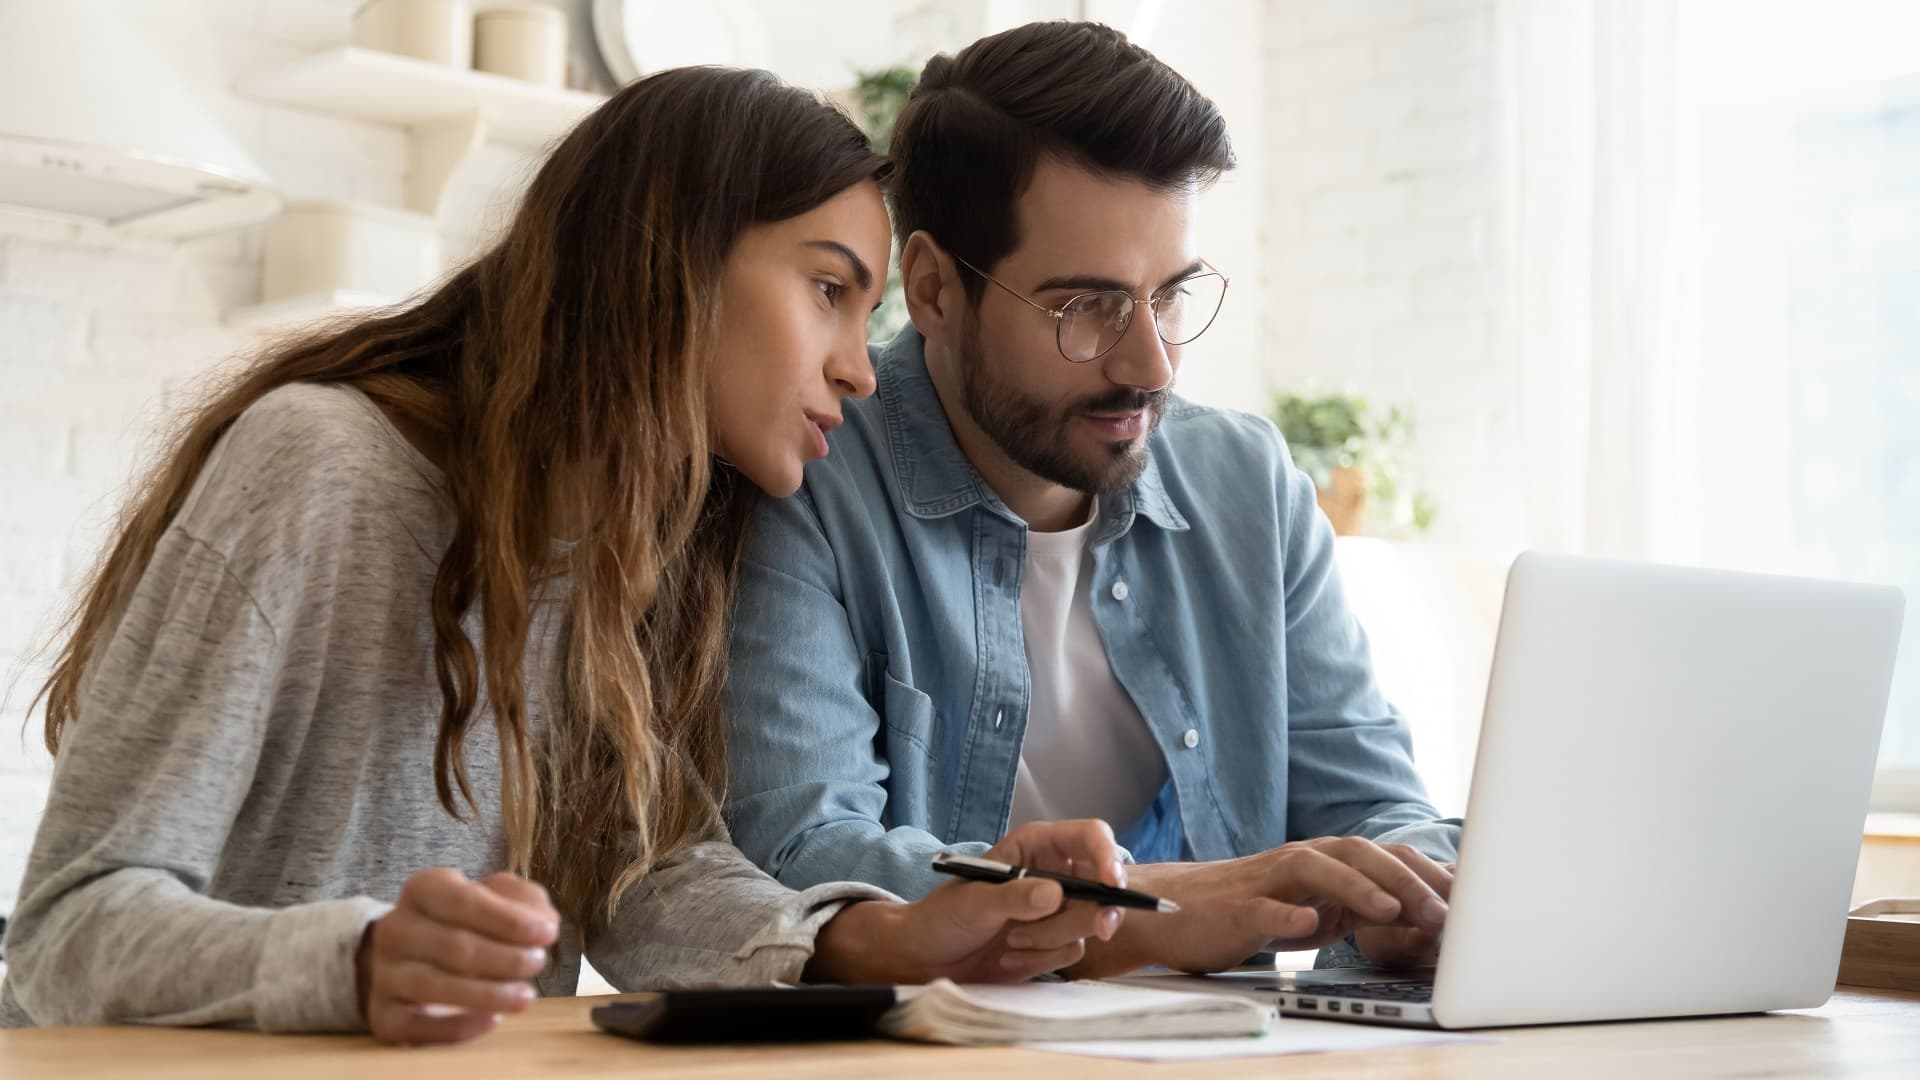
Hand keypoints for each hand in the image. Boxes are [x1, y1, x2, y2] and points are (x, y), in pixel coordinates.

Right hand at [356, 868, 560, 1044]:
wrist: (413, 957)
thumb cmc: (466, 922)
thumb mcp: (497, 898)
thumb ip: (524, 900)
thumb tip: (543, 921)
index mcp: (423, 889)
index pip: (463, 901)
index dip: (508, 919)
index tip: (547, 933)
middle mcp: (395, 928)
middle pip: (452, 946)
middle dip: (505, 958)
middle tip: (538, 963)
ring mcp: (384, 972)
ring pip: (432, 985)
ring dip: (487, 994)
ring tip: (525, 996)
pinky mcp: (384, 1014)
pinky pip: (416, 1025)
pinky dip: (457, 1026)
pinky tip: (492, 1020)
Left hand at [805, 820, 1128, 984]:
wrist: (926, 958)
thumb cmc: (942, 918)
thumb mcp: (974, 903)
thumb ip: (1014, 897)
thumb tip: (1055, 895)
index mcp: (1036, 847)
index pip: (1089, 837)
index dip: (1108, 856)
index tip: (1113, 885)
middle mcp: (1052, 873)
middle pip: (1103, 884)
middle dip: (1095, 911)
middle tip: (1100, 929)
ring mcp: (1056, 909)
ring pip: (1088, 923)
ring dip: (1052, 940)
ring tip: (1011, 943)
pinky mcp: (1054, 941)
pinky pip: (1073, 950)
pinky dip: (1044, 959)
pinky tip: (1012, 957)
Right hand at [1070, 838, 1451, 977]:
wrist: (1176, 911)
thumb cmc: (1252, 911)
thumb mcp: (1318, 910)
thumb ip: (1362, 908)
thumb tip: (1426, 918)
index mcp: (1326, 861)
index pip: (1386, 857)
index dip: (1429, 875)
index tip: (1472, 902)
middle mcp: (1301, 861)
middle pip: (1359, 854)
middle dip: (1406, 881)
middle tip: (1444, 913)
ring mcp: (1267, 882)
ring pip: (1316, 870)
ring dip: (1358, 888)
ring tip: (1392, 911)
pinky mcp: (1236, 908)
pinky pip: (1263, 908)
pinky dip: (1287, 915)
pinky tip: (1309, 927)